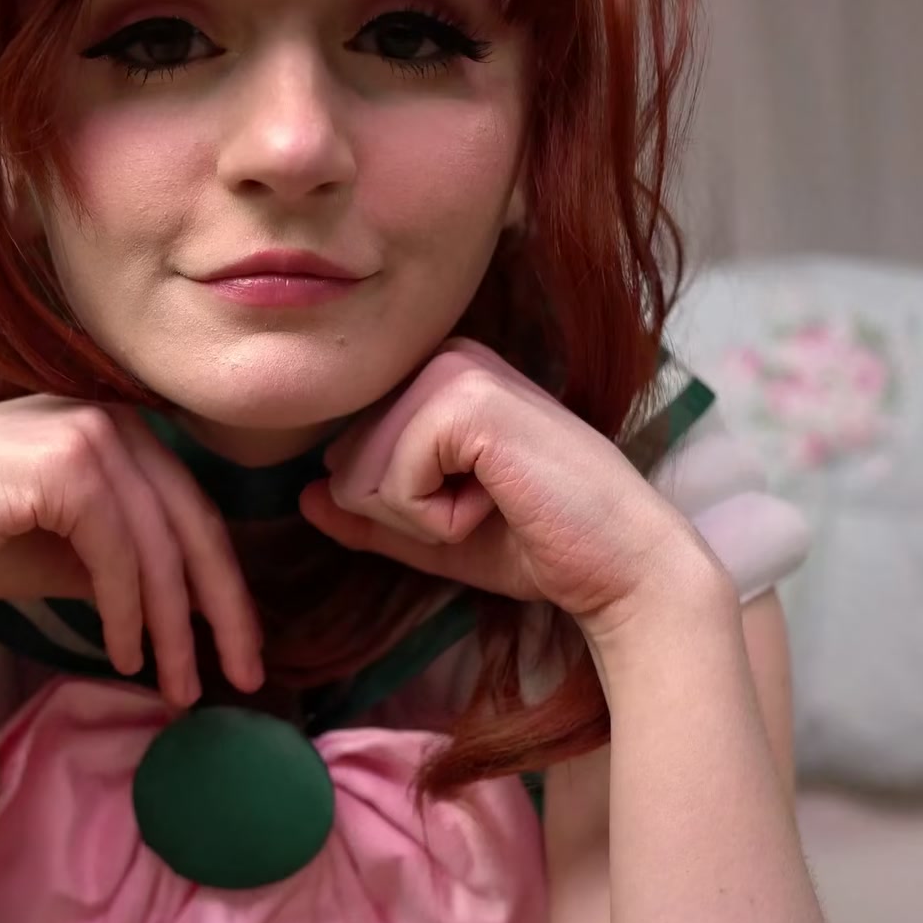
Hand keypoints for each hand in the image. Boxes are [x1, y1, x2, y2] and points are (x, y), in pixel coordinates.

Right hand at [0, 398, 264, 706]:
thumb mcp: (57, 553)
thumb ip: (117, 563)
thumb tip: (178, 609)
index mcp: (110, 428)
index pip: (188, 509)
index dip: (220, 583)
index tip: (237, 649)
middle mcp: (107, 416)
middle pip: (193, 524)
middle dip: (223, 610)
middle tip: (245, 677)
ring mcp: (86, 429)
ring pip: (161, 545)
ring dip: (174, 627)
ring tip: (177, 686)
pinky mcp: (63, 460)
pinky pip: (121, 550)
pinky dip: (131, 610)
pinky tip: (123, 654)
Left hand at [298, 339, 725, 636]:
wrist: (620, 566)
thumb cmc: (537, 544)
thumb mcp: (434, 533)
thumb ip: (369, 515)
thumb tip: (302, 495)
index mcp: (436, 374)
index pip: (344, 455)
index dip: (398, 509)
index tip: (476, 503)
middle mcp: (442, 356)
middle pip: (343, 463)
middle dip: (406, 514)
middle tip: (488, 506)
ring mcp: (455, 369)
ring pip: (361, 475)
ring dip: (424, 519)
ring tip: (495, 502)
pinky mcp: (466, 401)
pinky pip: (393, 485)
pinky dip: (441, 520)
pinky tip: (499, 502)